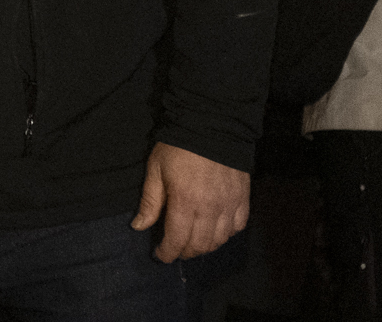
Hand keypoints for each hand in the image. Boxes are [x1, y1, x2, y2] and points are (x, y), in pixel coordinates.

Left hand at [130, 141, 247, 260]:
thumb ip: (149, 202)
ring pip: (220, 240)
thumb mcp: (155, 170)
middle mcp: (210, 209)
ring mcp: (229, 205)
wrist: (211, 126)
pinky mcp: (243, 199)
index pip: (177, 239)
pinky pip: (237, 227)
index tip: (160, 255)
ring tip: (192, 243)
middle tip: (174, 250)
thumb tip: (138, 226)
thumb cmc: (177, 147)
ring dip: (205, 247)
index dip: (167, 252)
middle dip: (185, 252)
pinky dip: (226, 235)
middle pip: (200, 244)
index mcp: (185, 202)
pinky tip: (215, 231)